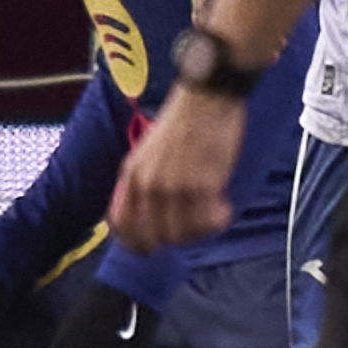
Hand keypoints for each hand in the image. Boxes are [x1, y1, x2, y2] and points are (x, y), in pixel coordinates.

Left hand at [108, 82, 240, 256]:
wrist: (206, 97)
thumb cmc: (184, 121)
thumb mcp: (149, 150)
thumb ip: (146, 179)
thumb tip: (151, 212)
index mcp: (132, 173)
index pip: (121, 224)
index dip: (134, 243)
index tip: (149, 250)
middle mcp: (149, 184)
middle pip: (155, 236)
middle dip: (177, 238)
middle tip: (195, 229)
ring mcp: (174, 187)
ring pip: (183, 233)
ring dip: (201, 230)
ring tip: (214, 214)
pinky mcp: (202, 186)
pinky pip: (209, 221)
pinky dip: (219, 220)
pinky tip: (225, 207)